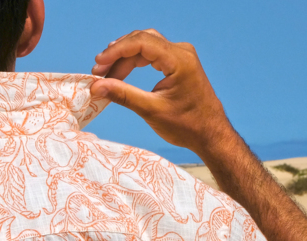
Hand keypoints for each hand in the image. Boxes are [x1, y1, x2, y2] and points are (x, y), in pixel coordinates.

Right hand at [90, 30, 234, 158]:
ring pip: (145, 46)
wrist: (209, 133)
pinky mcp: (178, 63)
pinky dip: (134, 63)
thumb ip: (123, 95)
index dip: (116, 51)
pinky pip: (151, 54)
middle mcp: (181, 52)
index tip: (98, 65)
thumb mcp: (151, 110)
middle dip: (117, 54)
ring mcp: (181, 56)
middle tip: (98, 72)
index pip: (141, 43)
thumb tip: (97, 87)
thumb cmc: (186, 125)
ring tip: (105, 75)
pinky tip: (120, 74)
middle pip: (142, 41)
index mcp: (179, 60)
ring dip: (124, 59)